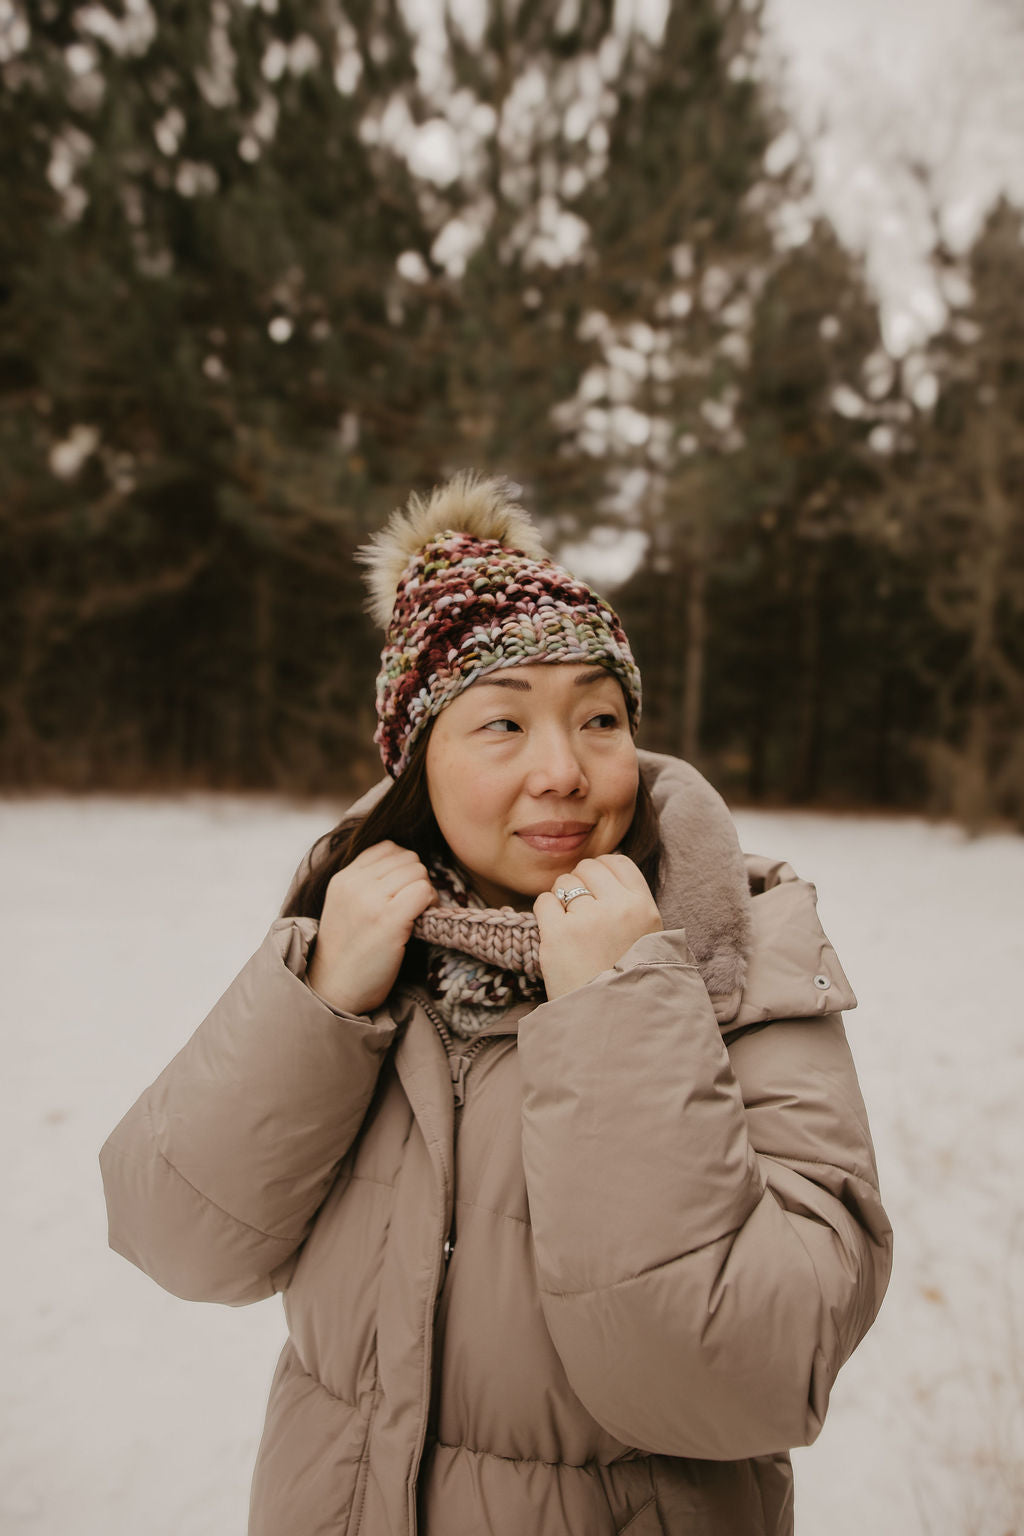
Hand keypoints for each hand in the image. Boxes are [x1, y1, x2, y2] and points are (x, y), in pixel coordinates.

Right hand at [306, 841, 434, 1014]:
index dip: (403, 867)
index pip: (387, 848)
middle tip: (413, 906)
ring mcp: (370, 900)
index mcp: (343, 878)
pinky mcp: (388, 920)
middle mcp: (354, 884)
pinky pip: (424, 891)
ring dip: (425, 892)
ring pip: (418, 872)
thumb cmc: (347, 953)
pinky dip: (430, 903)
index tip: (402, 891)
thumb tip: (407, 865)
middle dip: (417, 879)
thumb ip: (366, 882)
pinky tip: (421, 921)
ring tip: (416, 914)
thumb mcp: (344, 906)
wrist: (333, 990)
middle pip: (407, 858)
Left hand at [533, 854, 661, 1000]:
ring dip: (562, 900)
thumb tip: (606, 862)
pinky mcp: (558, 935)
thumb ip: (630, 901)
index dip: (601, 870)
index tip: (596, 889)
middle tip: (582, 914)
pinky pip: (544, 901)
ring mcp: (587, 920)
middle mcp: (618, 909)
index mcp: (644, 908)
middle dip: (580, 884)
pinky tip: (557, 935)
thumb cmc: (625, 980)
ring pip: (564, 883)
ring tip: (573, 929)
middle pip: (587, 868)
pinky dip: (546, 914)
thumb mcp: (647, 937)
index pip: (616, 861)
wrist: (609, 1021)